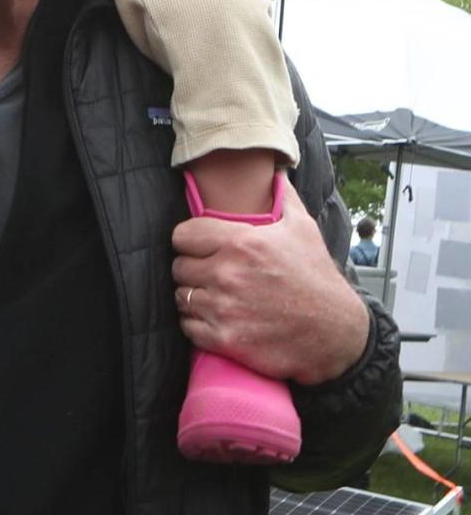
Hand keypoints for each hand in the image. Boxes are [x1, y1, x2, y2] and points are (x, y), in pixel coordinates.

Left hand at [172, 181, 369, 385]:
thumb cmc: (316, 277)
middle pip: (179, 267)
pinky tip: (212, 319)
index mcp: (240, 242)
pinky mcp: (226, 339)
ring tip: (210, 296)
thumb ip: (283, 197)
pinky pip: (188, 327)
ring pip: (181, 297)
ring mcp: (224, 308)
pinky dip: (196, 324)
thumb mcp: (303, 228)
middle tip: (207, 273)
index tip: (198, 247)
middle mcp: (227, 273)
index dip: (188, 240)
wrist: (335, 332)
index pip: (182, 235)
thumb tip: (276, 174)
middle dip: (190, 269)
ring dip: (192, 296)